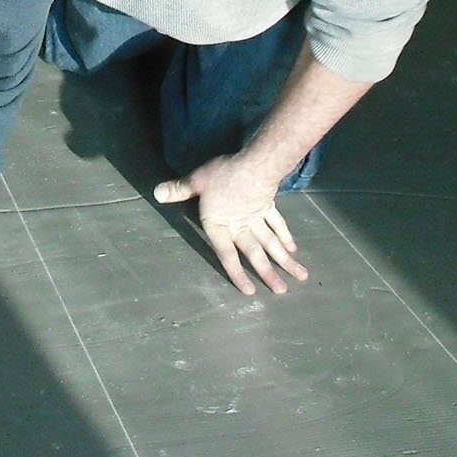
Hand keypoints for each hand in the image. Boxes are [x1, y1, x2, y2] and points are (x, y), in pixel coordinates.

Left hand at [155, 154, 310, 296]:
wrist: (255, 165)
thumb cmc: (223, 175)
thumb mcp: (196, 181)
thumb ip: (178, 190)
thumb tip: (157, 193)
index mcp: (221, 225)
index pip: (226, 255)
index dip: (237, 274)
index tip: (249, 291)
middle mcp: (241, 226)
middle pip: (255, 253)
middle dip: (268, 273)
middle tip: (281, 292)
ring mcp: (257, 217)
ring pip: (272, 243)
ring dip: (285, 260)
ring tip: (300, 276)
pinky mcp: (268, 206)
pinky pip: (278, 224)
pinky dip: (285, 236)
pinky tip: (293, 249)